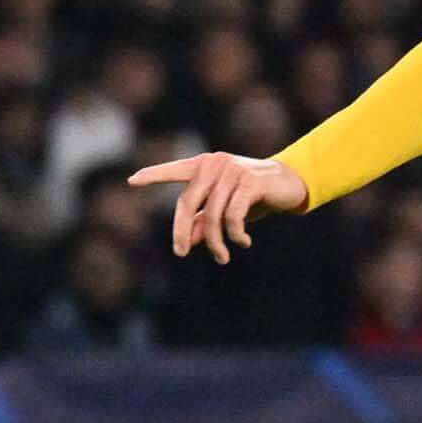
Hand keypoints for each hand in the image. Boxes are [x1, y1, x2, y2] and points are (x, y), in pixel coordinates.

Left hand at [127, 151, 308, 264]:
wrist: (289, 184)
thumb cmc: (252, 196)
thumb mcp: (224, 209)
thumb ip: (204, 220)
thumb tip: (187, 241)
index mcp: (204, 166)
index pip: (175, 170)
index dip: (154, 175)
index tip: (132, 181)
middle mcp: (215, 164)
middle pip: (187, 202)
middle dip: (181, 232)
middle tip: (181, 253)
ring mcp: (232, 171)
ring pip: (212, 215)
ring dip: (216, 242)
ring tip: (223, 258)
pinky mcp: (250, 182)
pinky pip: (234, 216)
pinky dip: (236, 235)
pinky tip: (244, 242)